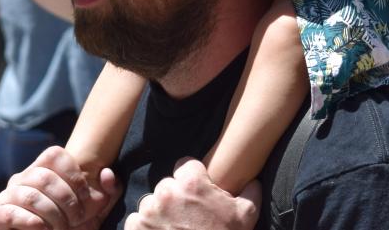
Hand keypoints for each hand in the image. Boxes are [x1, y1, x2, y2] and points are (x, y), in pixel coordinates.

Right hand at [0, 146, 119, 229]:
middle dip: (66, 201)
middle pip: (44, 176)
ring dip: (52, 215)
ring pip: (30, 195)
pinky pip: (10, 212)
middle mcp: (23, 177)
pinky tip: (43, 229)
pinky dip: (31, 222)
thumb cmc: (71, 226)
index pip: (55, 154)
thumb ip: (107, 191)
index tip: (86, 199)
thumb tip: (106, 173)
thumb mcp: (95, 210)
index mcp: (44, 169)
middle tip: (75, 220)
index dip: (74, 175)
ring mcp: (7, 195)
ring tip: (61, 229)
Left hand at [123, 159, 259, 229]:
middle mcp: (167, 192)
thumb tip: (253, 182)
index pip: (185, 165)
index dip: (192, 180)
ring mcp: (149, 211)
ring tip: (173, 229)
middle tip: (186, 216)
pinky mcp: (135, 228)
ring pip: (150, 203)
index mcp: (192, 183)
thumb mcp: (245, 216)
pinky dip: (145, 228)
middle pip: (167, 185)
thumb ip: (250, 193)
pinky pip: (136, 221)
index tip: (196, 194)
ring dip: (159, 213)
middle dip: (175, 198)